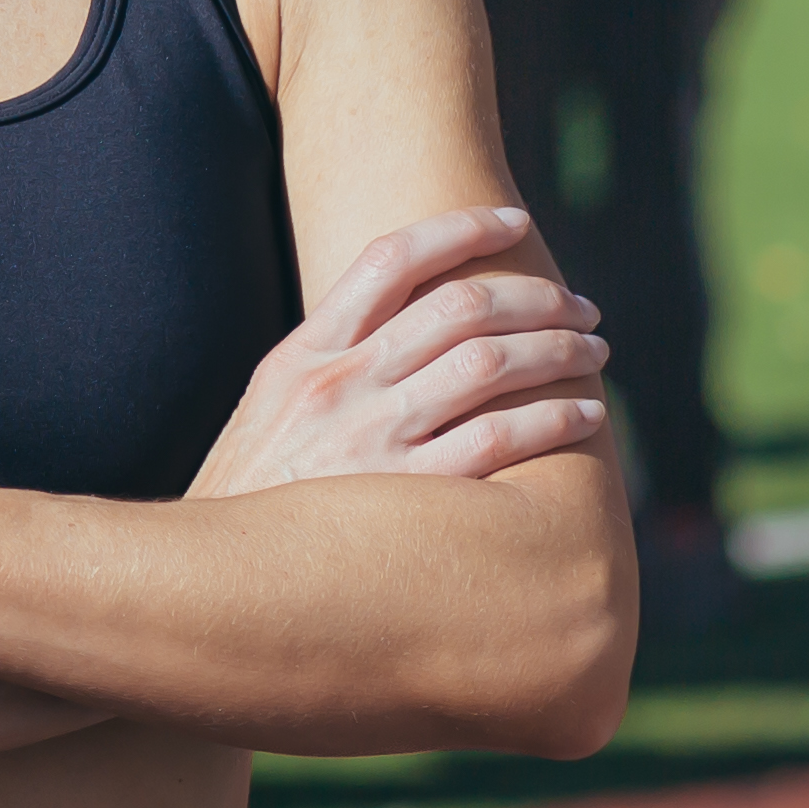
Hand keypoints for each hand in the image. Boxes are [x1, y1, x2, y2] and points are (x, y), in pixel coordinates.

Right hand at [189, 208, 607, 499]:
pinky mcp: (408, 497)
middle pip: (460, 305)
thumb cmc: (252, 502)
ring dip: (558, 351)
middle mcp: (340, 385)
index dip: (462, 228)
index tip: (514, 223)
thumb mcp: (269, 414)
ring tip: (594, 352)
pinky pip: (500, 439)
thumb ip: (329, 367)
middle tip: (580, 308)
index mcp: (304, 356)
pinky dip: (553, 418)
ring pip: (489, 363)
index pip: (391, 258)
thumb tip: (404, 331)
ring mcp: (373, 439)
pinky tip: (584, 416)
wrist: (214, 584)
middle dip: (537, 297)